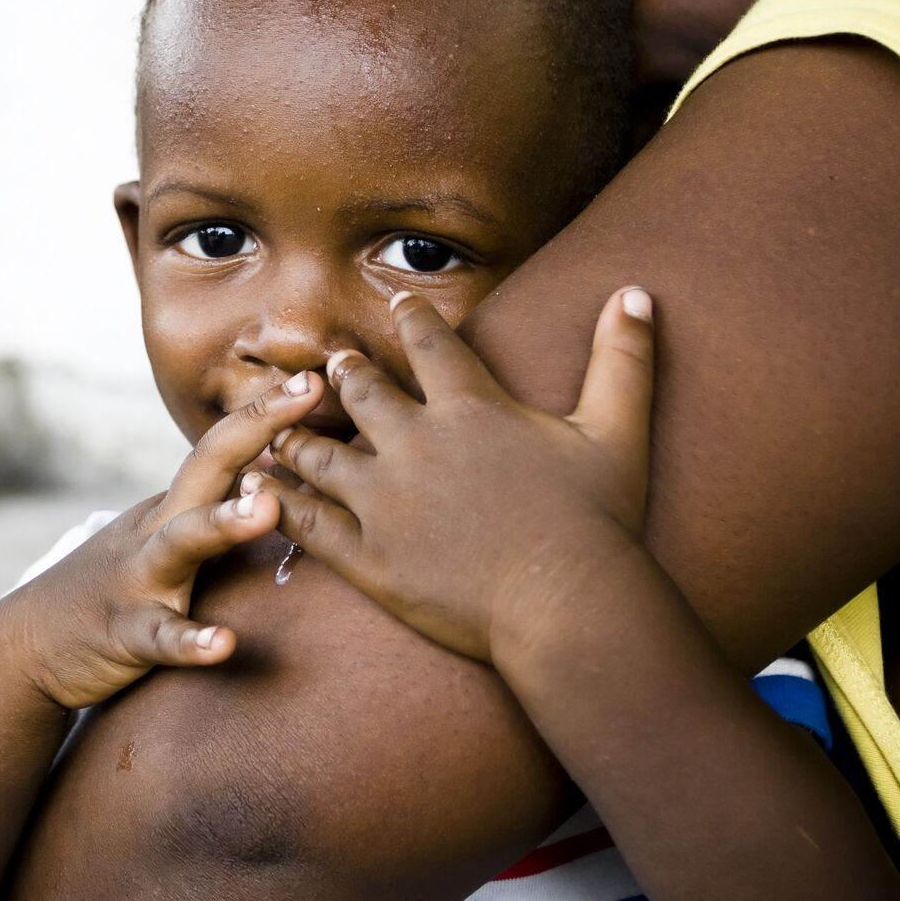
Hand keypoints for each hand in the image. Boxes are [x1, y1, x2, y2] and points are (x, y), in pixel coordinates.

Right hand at [11, 370, 324, 707]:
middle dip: (257, 428)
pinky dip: (191, 640)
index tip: (317, 378)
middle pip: (207, 467)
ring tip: (269, 509)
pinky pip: (162, 637)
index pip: (224, 447)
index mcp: (173, 507)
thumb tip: (279, 470)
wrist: (28, 643)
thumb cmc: (113, 587)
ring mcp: (140, 579)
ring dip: (225, 522)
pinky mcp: (126, 633)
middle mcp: (157, 530)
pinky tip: (224, 645)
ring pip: (183, 543)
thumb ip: (210, 505)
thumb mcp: (159, 536)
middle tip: (308, 397)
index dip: (268, 412)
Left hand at [244, 287, 656, 663]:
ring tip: (279, 426)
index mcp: (470, 408)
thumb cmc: (598, 523)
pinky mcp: (368, 557)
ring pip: (320, 454)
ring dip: (297, 435)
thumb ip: (623, 359)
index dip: (411, 318)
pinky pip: (309, 522)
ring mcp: (383, 502)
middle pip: (360, 392)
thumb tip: (639, 293)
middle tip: (331, 366)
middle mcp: (415, 444)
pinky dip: (280, 501)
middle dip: (345, 374)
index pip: (430, 343)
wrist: (567, 607)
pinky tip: (260, 489)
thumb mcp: (617, 431)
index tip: (396, 303)